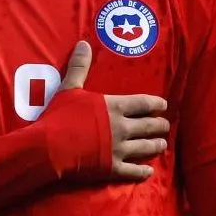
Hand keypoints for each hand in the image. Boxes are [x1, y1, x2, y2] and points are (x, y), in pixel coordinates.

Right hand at [57, 40, 170, 180]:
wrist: (50, 147)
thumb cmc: (59, 116)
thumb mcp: (69, 88)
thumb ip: (79, 67)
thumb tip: (83, 43)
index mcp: (115, 107)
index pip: (143, 104)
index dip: (156, 104)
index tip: (163, 105)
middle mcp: (122, 128)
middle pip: (149, 126)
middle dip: (160, 125)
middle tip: (165, 125)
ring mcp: (119, 150)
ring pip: (146, 148)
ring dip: (156, 145)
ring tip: (162, 144)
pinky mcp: (112, 168)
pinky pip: (134, 172)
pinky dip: (143, 172)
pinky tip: (149, 172)